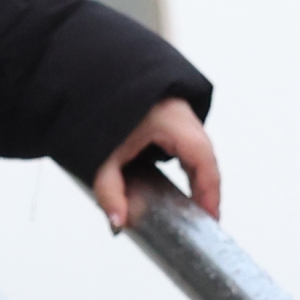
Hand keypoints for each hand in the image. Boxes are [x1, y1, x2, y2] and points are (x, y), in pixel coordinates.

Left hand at [92, 94, 220, 230]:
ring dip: (198, 179)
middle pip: (205, 159)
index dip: (210, 193)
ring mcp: (179, 114)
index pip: (204, 163)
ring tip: (194, 207)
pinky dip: (187, 167)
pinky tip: (181, 185)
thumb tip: (119, 222)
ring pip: (198, 153)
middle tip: (202, 219)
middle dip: (205, 191)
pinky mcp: (169, 116)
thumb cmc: (98, 106)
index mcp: (174, 122)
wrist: (89, 77)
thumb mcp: (103, 154)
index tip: (210, 218)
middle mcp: (183, 116)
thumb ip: (109, 190)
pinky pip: (186, 146)